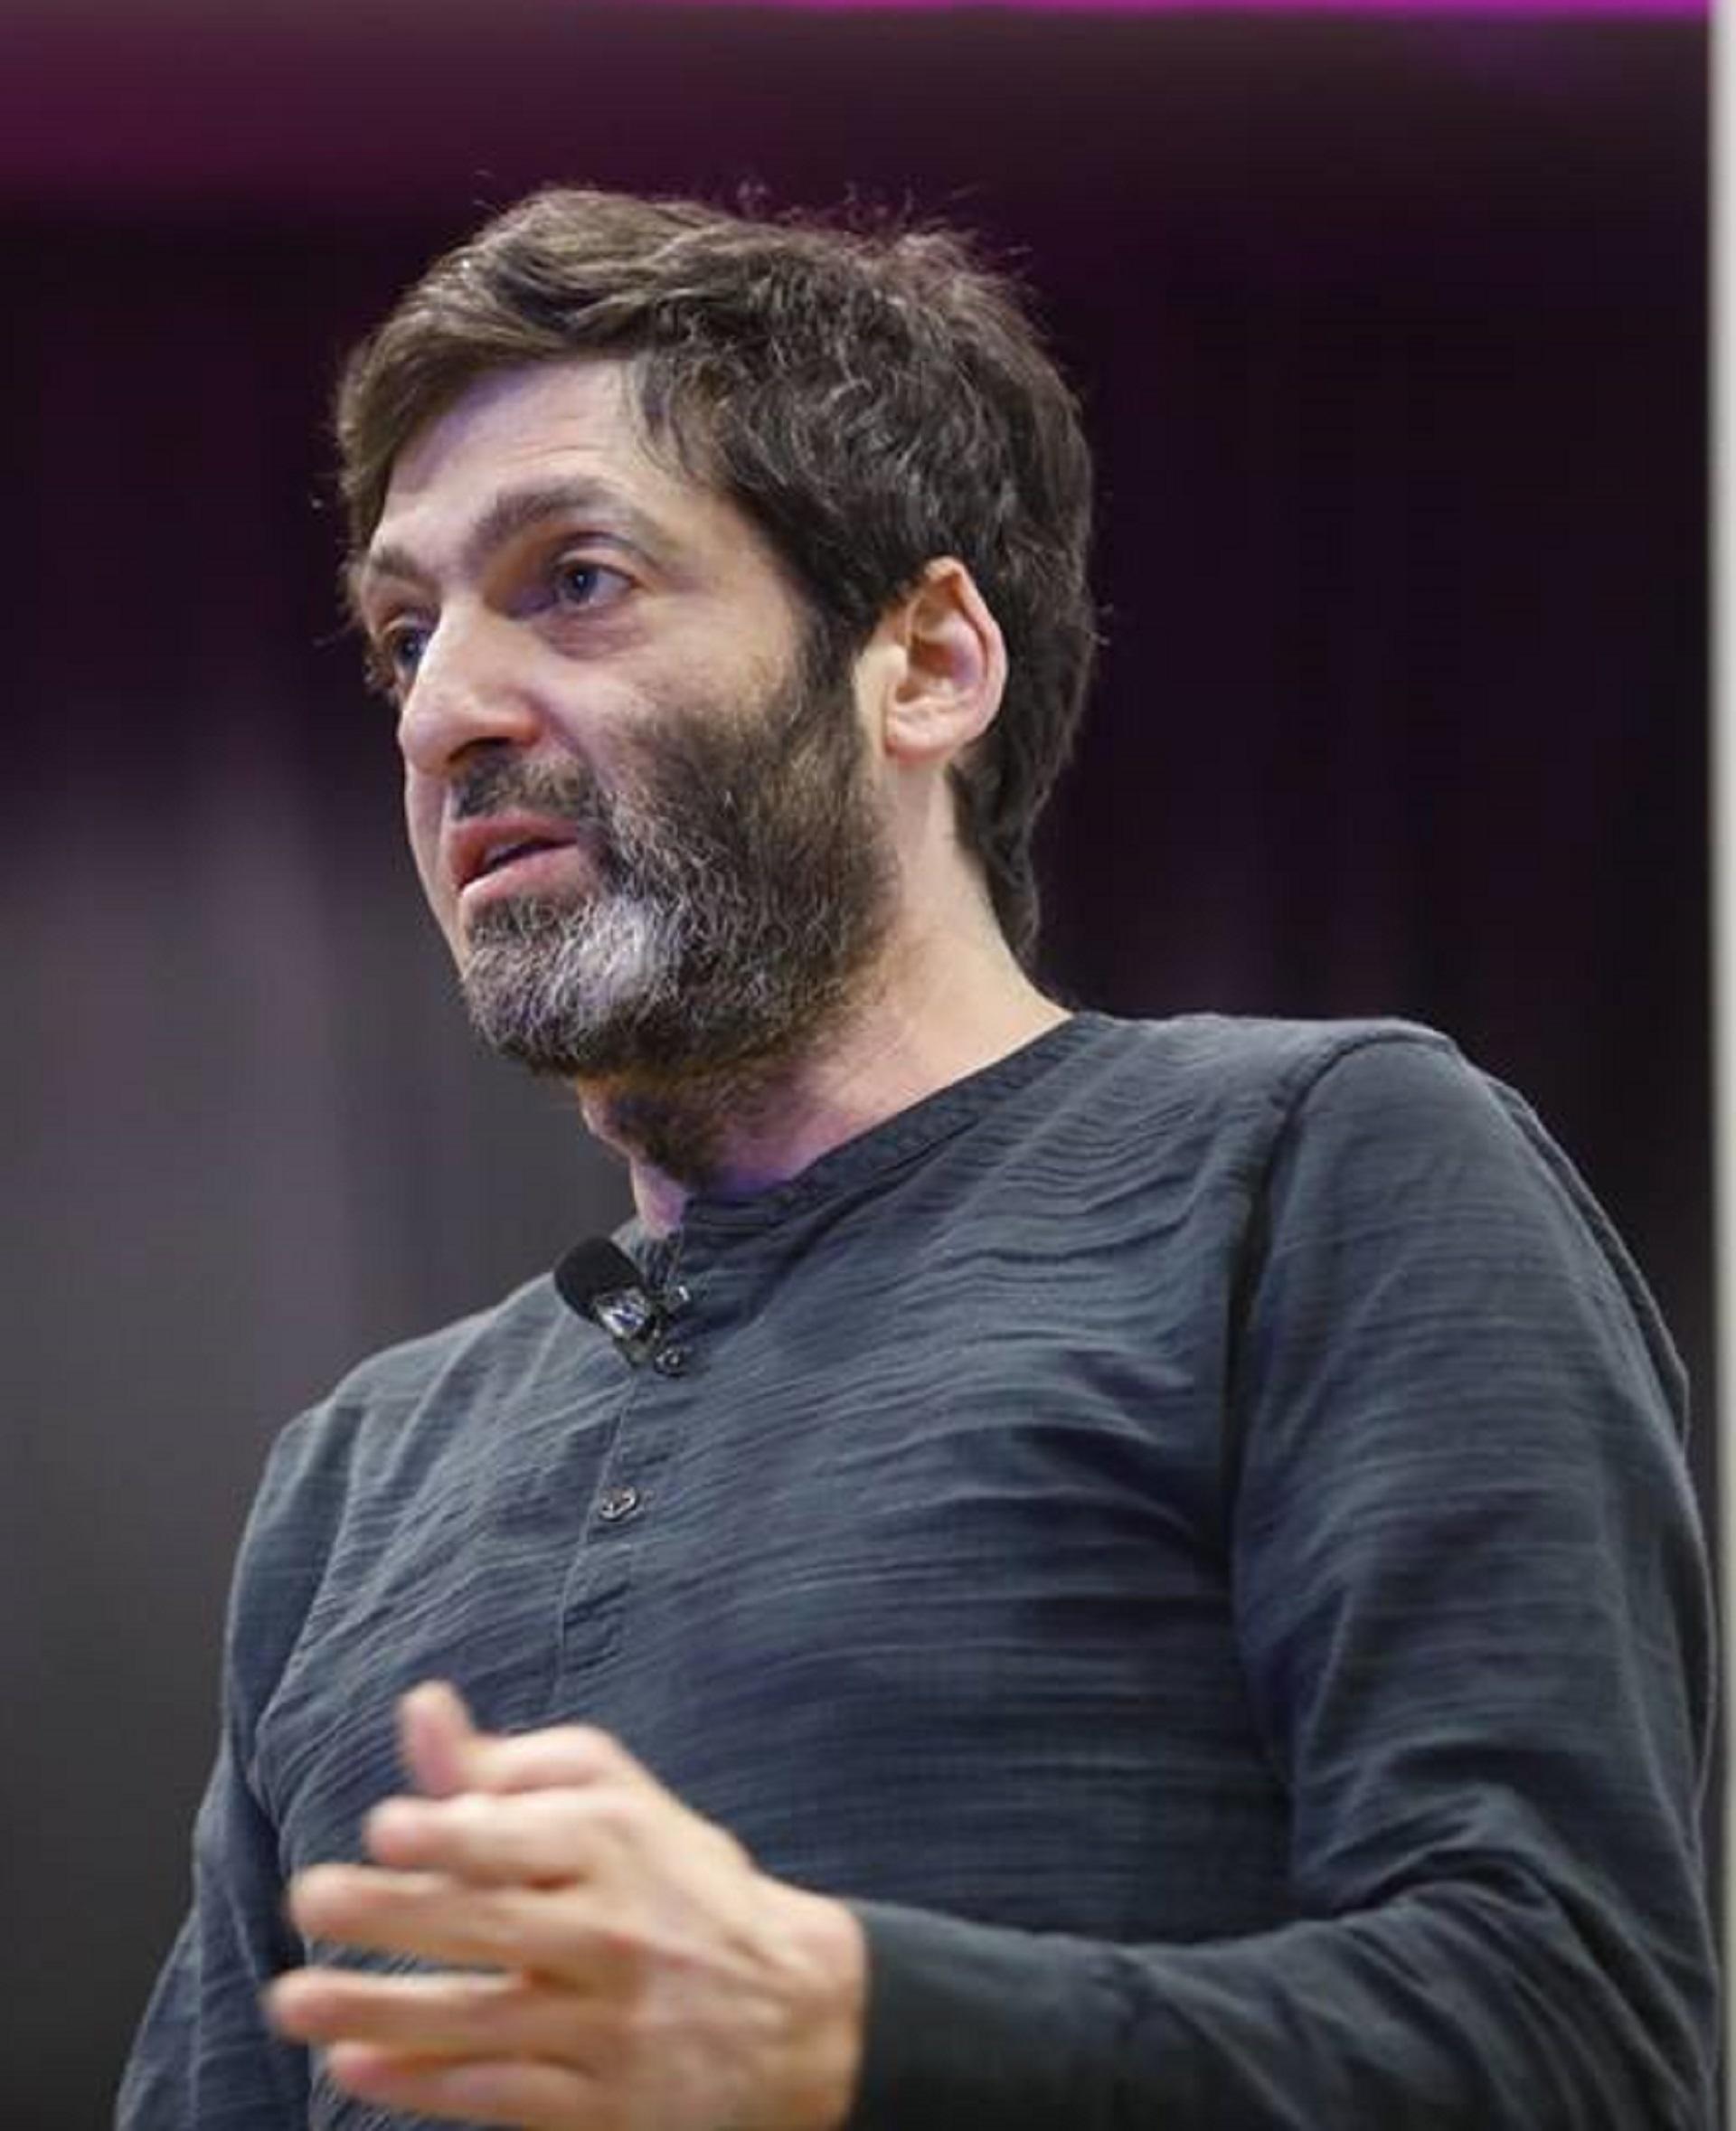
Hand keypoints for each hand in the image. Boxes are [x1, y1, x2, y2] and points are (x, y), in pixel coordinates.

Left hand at [265, 1683, 866, 2130]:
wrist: (795, 2011)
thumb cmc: (677, 1885)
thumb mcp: (616, 1805)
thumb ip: (510, 1768)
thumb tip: (420, 1710)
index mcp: (616, 1843)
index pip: (525, 1837)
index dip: (454, 1832)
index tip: (384, 1826)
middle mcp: (613, 1931)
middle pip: (491, 1923)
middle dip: (393, 1913)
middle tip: (310, 1900)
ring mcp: (609, 2024)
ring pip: (482, 2017)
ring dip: (381, 2010)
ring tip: (293, 2000)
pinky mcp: (605, 2105)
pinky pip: (502, 2093)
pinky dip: (427, 2083)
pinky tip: (357, 2067)